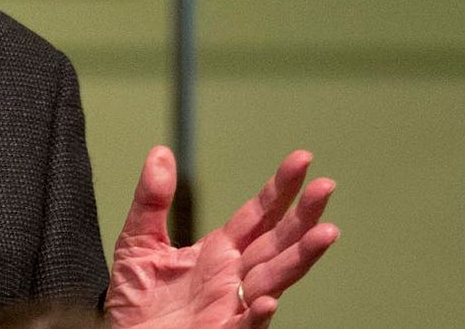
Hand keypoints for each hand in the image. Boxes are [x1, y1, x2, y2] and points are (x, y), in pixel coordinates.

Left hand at [104, 146, 338, 328]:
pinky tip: (269, 299)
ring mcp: (231, 305)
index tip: (302, 160)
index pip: (257, 215)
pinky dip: (257, 313)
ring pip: (273, 279)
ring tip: (327, 233)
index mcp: (219, 252)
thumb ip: (151, 200)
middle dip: (302, 216)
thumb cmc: (137, 298)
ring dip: (299, 258)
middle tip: (326, 186)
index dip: (279, 189)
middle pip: (276, 242)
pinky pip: (244, 325)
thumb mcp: (138, 241)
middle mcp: (233, 276)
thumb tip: (161, 154)